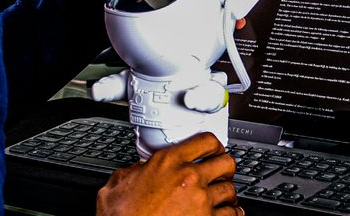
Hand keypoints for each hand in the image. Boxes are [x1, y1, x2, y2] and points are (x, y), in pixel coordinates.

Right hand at [95, 132, 241, 215]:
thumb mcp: (118, 185)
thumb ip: (133, 172)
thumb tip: (138, 171)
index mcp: (167, 162)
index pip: (206, 141)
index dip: (214, 145)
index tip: (214, 151)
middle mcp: (188, 178)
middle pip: (226, 162)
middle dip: (225, 168)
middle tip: (221, 173)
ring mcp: (200, 201)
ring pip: (230, 189)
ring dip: (227, 193)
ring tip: (223, 196)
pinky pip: (231, 214)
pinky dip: (232, 214)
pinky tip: (228, 213)